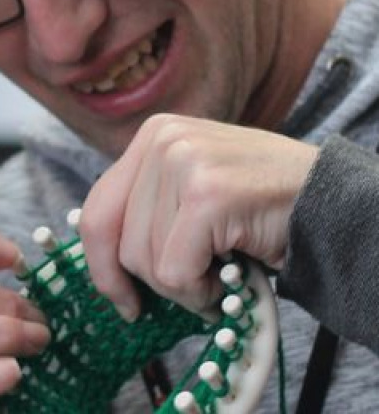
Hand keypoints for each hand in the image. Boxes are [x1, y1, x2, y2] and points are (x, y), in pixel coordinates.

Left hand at [78, 113, 318, 317]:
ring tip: (221, 271)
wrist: (335, 203)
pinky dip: (201, 293)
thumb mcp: (193, 190)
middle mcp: (161, 139)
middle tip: (189, 292)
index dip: (101, 263)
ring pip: (145, 260)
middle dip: (149, 282)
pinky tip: (229, 276)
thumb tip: (103, 262)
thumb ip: (150, 209)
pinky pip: (176, 272)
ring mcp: (183, 161)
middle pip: (117, 239)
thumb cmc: (263, 207)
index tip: (121, 298)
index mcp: (152, 135)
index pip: (98, 207)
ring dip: (185, 287)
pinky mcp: (207, 195)